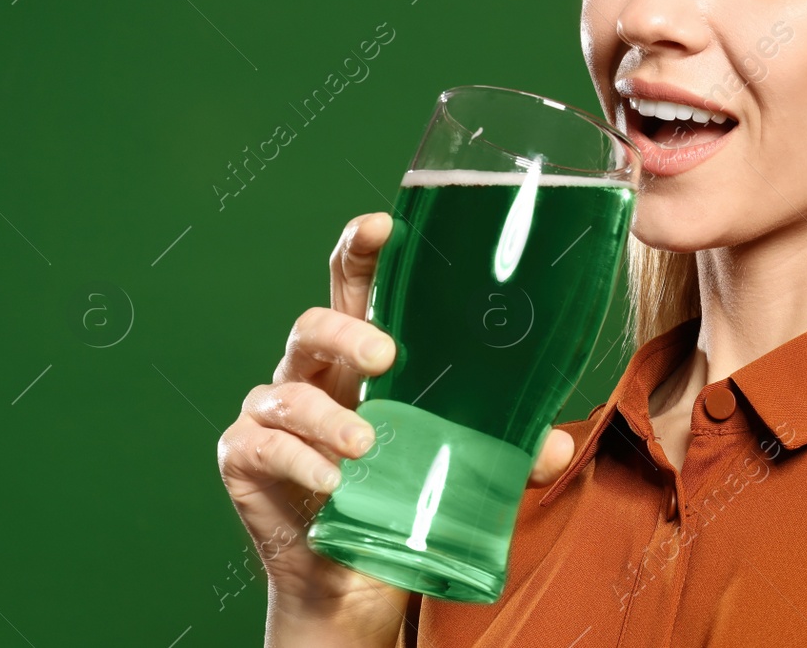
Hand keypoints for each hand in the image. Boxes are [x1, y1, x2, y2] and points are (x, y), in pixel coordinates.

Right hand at [217, 213, 578, 641]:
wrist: (355, 579)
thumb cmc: (403, 495)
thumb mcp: (461, 466)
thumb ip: (508, 450)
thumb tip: (560, 444)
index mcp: (363, 354)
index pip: (357, 284)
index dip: (361, 248)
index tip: (382, 226)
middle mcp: (315, 372)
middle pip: (314, 321)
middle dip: (346, 328)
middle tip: (387, 353)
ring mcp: (274, 412)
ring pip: (287, 387)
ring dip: (328, 416)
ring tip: (367, 444)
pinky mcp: (246, 458)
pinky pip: (262, 445)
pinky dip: (299, 460)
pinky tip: (332, 482)